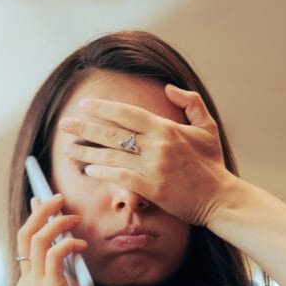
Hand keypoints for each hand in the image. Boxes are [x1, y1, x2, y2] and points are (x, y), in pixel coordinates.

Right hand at [15, 194, 92, 285]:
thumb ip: (61, 271)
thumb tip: (69, 245)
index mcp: (26, 282)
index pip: (23, 241)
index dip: (33, 218)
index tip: (42, 200)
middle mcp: (26, 280)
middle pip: (25, 234)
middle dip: (41, 211)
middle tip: (59, 198)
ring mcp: (35, 285)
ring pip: (37, 239)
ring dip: (56, 222)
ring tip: (73, 217)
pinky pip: (55, 254)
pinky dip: (69, 243)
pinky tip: (82, 245)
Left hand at [58, 85, 239, 227]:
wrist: (221, 198)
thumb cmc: (212, 164)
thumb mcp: (207, 127)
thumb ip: (190, 102)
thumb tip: (168, 88)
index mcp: (166, 128)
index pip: (127, 113)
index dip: (103, 108)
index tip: (84, 105)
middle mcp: (157, 145)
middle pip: (112, 133)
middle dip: (84, 127)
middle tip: (64, 124)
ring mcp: (153, 167)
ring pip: (112, 156)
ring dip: (86, 152)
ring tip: (67, 150)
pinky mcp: (151, 188)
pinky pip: (120, 177)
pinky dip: (103, 173)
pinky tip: (89, 170)